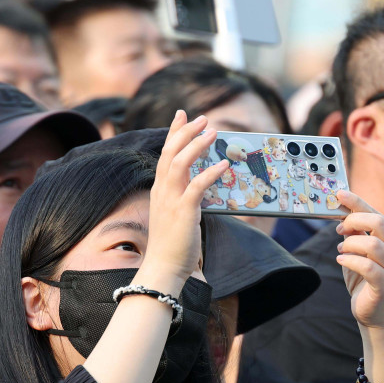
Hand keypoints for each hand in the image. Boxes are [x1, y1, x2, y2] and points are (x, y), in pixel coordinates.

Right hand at [142, 110, 228, 288]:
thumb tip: (198, 185)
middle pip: (171, 152)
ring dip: (197, 145)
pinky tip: (223, 164)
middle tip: (203, 118)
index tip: (181, 115)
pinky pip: (196, 186)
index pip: (165, 154)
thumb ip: (183, 197)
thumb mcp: (175, 214)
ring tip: (213, 132)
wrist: (163, 267)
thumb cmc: (172, 245)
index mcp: (160, 190)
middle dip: (186, 131)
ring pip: (180, 163)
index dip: (173, 132)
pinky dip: (210, 172)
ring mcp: (171, 200)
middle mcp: (163, 191)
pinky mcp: (183, 212)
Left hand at [334, 190, 383, 329]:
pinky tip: (342, 260)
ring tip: (341, 250)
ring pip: (373, 244)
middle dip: (354, 221)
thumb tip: (341, 214)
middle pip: (379, 222)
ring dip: (351, 244)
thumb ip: (352, 233)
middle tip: (339, 229)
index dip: (356, 202)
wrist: (375, 312)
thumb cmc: (365, 278)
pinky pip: (368, 266)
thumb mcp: (356, 251)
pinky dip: (351, 260)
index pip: (375, 212)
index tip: (338, 194)